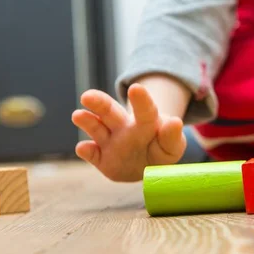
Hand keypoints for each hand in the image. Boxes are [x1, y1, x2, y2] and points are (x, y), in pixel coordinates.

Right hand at [72, 84, 187, 181]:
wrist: (146, 165)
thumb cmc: (161, 150)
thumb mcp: (172, 146)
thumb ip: (172, 137)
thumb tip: (176, 122)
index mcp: (145, 122)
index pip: (145, 110)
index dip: (141, 100)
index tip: (136, 88)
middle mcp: (124, 127)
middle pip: (111, 112)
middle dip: (99, 103)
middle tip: (88, 96)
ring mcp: (110, 142)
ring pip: (97, 128)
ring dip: (87, 121)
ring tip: (78, 115)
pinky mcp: (101, 158)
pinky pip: (92, 154)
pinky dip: (86, 151)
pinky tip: (83, 148)